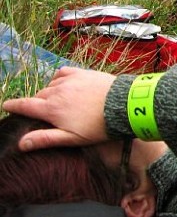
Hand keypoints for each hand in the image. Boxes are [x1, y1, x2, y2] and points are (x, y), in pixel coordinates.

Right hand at [2, 67, 116, 150]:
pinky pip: (63, 72)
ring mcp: (70, 80)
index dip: (14, 106)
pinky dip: (59, 78)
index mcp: (52, 108)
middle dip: (37, 103)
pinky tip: (63, 83)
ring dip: (50, 92)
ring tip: (57, 101)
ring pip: (51, 84)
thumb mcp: (72, 138)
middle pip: (39, 96)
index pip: (25, 105)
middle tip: (44, 113)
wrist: (124, 105)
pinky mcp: (83, 72)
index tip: (7, 105)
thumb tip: (22, 143)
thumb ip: (46, 139)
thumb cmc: (100, 126)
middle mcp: (57, 91)